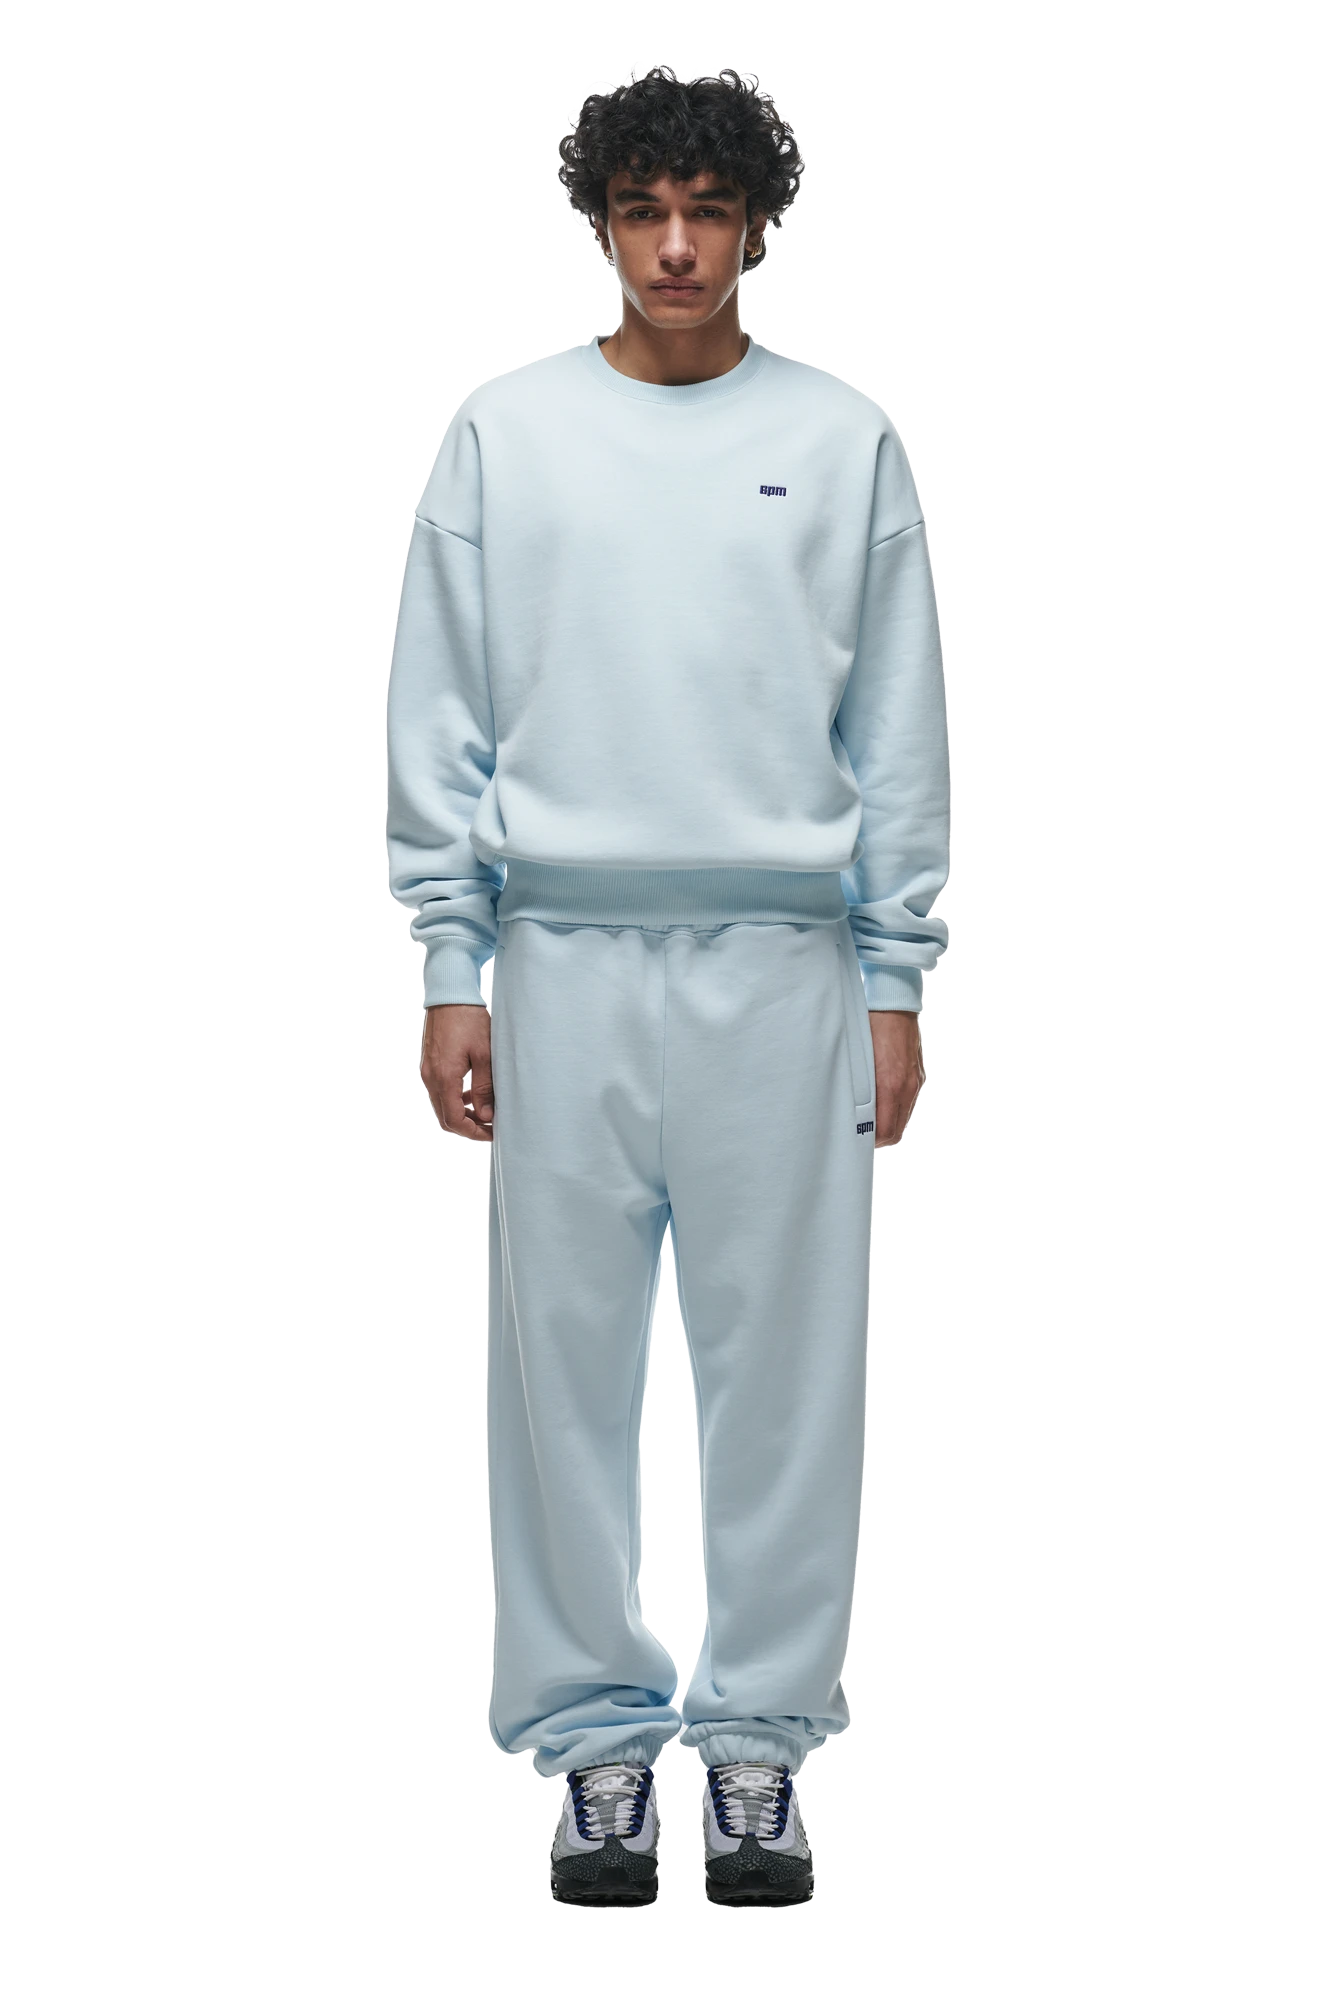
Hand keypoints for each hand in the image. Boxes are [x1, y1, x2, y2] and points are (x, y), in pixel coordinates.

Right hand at [421, 1004, 493, 1141]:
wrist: (449, 995)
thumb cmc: (469, 1020)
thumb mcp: (484, 1054)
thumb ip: (484, 1087)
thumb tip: (486, 1115)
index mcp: (444, 1078)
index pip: (454, 1119)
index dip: (474, 1132)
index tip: (492, 1133)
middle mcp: (431, 1078)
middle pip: (446, 1117)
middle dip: (468, 1126)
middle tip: (490, 1127)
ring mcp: (428, 1071)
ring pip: (443, 1104)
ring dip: (462, 1113)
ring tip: (485, 1111)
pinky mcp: (431, 1064)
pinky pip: (441, 1090)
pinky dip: (456, 1098)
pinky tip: (472, 1093)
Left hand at [870, 1011, 925, 1147]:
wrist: (893, 1002)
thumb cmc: (870, 1026)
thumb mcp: (858, 1059)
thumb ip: (858, 1088)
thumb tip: (851, 1112)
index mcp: (890, 1085)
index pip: (887, 1131)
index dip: (871, 1141)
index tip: (857, 1140)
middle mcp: (907, 1086)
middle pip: (897, 1130)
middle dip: (880, 1136)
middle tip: (861, 1133)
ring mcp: (915, 1080)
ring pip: (904, 1116)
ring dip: (888, 1122)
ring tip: (869, 1118)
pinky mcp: (918, 1073)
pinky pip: (908, 1101)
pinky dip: (896, 1107)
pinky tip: (882, 1100)